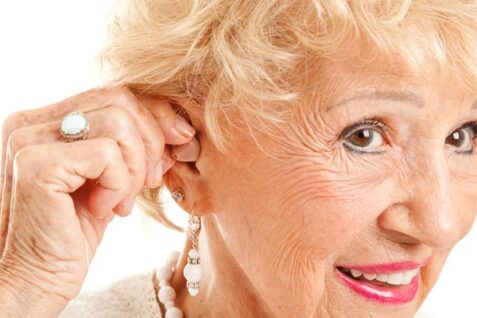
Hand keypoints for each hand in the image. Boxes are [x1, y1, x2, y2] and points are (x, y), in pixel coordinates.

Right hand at [0, 86, 196, 316]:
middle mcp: (33, 123)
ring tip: (123, 200)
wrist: (38, 279)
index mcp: (48, 121)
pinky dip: (119, 184)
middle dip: (151, 141)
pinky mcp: (38, 165)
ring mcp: (30, 140)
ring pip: (119, 124)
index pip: (115, 94)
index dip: (156, 115)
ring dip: (135, 167)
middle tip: (149, 181)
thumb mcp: (112, 180)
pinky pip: (107, 155)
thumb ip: (135, 149)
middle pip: (120, 100)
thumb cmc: (74, 230)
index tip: (179, 140)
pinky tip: (106, 210)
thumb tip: (179, 128)